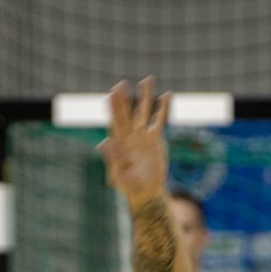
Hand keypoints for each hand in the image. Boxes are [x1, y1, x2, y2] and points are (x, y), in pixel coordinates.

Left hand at [99, 77, 170, 206]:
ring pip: (143, 112)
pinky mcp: (154, 139)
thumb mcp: (119, 176)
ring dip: (145, 96)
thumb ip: (112, 160)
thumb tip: (103, 144)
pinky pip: (158, 120)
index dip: (113, 108)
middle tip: (122, 83)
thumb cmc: (129, 186)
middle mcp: (129, 135)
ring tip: (148, 79)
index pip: (114, 121)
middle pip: (127, 113)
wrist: (146, 192)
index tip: (112, 93)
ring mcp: (142, 136)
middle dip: (125, 98)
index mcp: (118, 143)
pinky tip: (166, 95)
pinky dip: (162, 108)